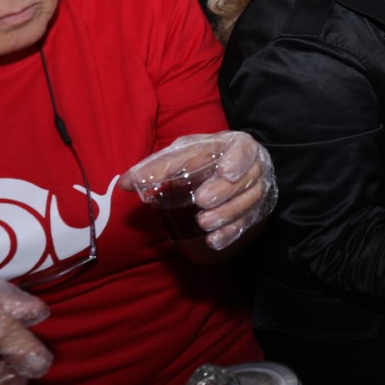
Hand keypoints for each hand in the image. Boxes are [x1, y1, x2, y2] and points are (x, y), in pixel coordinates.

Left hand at [126, 132, 276, 251]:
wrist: (228, 166)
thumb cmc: (204, 157)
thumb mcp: (182, 153)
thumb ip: (158, 166)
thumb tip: (127, 183)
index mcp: (235, 144)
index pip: (243, 148)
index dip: (237, 160)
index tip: (225, 171)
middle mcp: (253, 165)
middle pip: (246, 179)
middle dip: (225, 191)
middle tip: (202, 201)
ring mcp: (258, 187)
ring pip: (250, 201)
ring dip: (228, 213)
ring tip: (204, 223)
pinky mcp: (256, 209)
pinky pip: (248, 222)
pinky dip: (231, 232)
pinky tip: (214, 240)